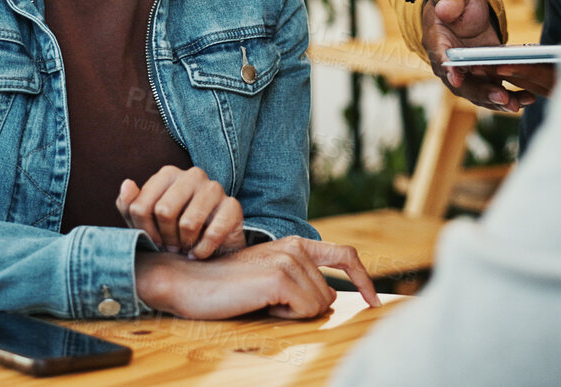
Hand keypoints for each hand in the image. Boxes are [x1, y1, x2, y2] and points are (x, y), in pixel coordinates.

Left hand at [116, 166, 245, 258]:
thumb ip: (129, 204)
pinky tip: (200, 252)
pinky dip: (202, 250)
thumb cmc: (172, 231)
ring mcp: (215, 188)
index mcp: (167, 174)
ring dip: (184, 244)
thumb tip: (127, 184)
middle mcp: (192, 175)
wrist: (211, 248)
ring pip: (188, 223)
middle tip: (171, 246)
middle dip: (165, 237)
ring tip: (185, 247)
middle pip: (164, 211)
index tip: (153, 240)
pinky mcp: (233, 206)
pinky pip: (212, 233)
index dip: (143, 231)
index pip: (140, 206)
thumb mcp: (145, 222)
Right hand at [134, 237, 380, 319]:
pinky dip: (285, 316)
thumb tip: (330, 296)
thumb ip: (301, 282)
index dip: (364, 279)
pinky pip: (305, 310)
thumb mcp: (269, 280)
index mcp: (295, 244)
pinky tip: (260, 303)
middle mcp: (296, 247)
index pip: (345, 256)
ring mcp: (289, 260)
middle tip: (266, 300)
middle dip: (303, 308)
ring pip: (318, 305)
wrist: (187, 281)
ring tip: (260, 299)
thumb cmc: (226, 285)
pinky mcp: (281, 277)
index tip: (373, 301)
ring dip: (291, 312)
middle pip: (328, 295)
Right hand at [419, 0, 555, 110]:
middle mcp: (448, 64)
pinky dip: (510, 98)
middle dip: (481, 92)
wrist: (466, 10)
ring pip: (478, 93)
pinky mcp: (484, 76)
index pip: (440, 57)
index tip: (456, 79)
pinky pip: (494, 91)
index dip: (448, 68)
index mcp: (437, 40)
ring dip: (496, 101)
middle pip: (461, 84)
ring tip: (515, 104)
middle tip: (501, 97)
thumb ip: (451, 0)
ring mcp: (466, 73)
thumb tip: (445, 9)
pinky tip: (528, 98)